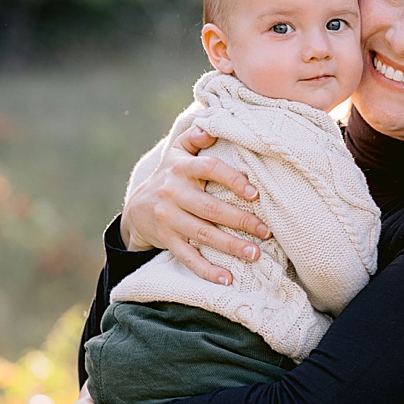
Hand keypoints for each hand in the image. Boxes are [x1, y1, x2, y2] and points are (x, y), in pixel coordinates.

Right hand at [121, 126, 269, 284]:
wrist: (136, 208)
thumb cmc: (171, 176)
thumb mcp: (177, 152)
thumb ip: (195, 137)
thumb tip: (211, 124)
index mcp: (181, 168)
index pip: (210, 169)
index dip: (232, 180)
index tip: (255, 193)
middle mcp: (173, 193)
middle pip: (210, 208)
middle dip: (240, 221)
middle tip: (266, 231)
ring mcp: (169, 219)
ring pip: (202, 234)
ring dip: (230, 246)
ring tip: (255, 254)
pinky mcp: (167, 240)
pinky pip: (188, 257)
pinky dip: (207, 270)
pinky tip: (227, 279)